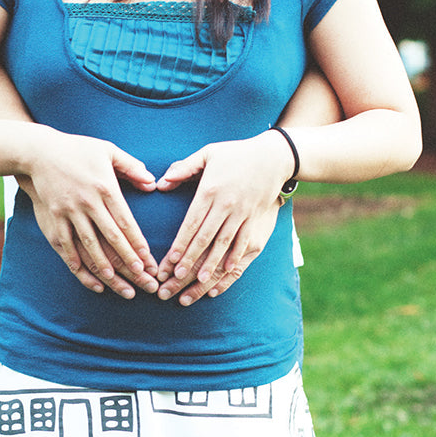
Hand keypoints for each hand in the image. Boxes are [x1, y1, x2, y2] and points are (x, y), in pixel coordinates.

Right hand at [18, 128, 159, 298]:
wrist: (39, 151)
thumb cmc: (77, 150)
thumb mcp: (108, 151)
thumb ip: (131, 166)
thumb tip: (152, 183)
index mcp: (105, 188)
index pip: (125, 222)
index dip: (137, 243)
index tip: (149, 260)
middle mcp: (88, 203)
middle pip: (112, 238)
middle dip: (129, 262)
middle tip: (143, 280)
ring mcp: (69, 212)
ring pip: (90, 246)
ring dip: (106, 268)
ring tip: (119, 285)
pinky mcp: (53, 218)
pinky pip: (67, 246)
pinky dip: (78, 264)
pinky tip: (90, 278)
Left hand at [154, 131, 290, 301]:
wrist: (273, 156)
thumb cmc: (236, 154)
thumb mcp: (208, 154)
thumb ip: (184, 168)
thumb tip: (161, 182)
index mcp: (210, 190)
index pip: (191, 223)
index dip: (180, 244)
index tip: (169, 261)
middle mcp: (226, 205)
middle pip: (204, 238)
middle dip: (190, 261)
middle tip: (176, 279)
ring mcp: (242, 214)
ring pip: (223, 244)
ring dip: (211, 265)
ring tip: (199, 282)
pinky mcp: (255, 219)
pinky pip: (243, 242)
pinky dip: (234, 258)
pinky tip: (225, 272)